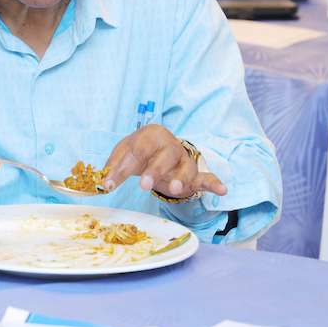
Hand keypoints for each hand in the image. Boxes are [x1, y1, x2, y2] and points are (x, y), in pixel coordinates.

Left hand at [103, 125, 226, 198]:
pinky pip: (207, 177)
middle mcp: (169, 145)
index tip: (110, 184)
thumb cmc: (140, 149)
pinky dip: (215, 184)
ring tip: (175, 189)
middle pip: (165, 156)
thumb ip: (114, 164)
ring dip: (181, 178)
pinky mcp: (195, 173)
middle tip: (144, 185)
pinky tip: (223, 191)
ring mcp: (184, 159)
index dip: (123, 168)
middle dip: (155, 170)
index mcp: (151, 135)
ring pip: (186, 167)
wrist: (160, 146)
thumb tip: (104, 181)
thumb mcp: (124, 151)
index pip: (137, 150)